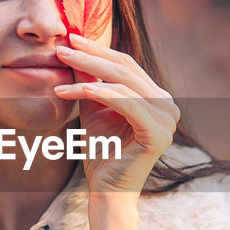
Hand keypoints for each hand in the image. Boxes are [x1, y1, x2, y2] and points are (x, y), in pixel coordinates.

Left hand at [52, 32, 179, 197]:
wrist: (107, 190)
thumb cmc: (101, 152)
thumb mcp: (93, 108)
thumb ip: (88, 81)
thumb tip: (74, 48)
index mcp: (156, 98)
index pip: (126, 64)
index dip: (98, 50)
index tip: (70, 39)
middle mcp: (168, 105)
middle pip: (125, 70)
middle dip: (90, 56)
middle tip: (62, 48)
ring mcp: (168, 119)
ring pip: (124, 84)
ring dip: (89, 73)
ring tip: (62, 66)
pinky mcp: (159, 134)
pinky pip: (128, 105)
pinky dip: (104, 94)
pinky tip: (81, 89)